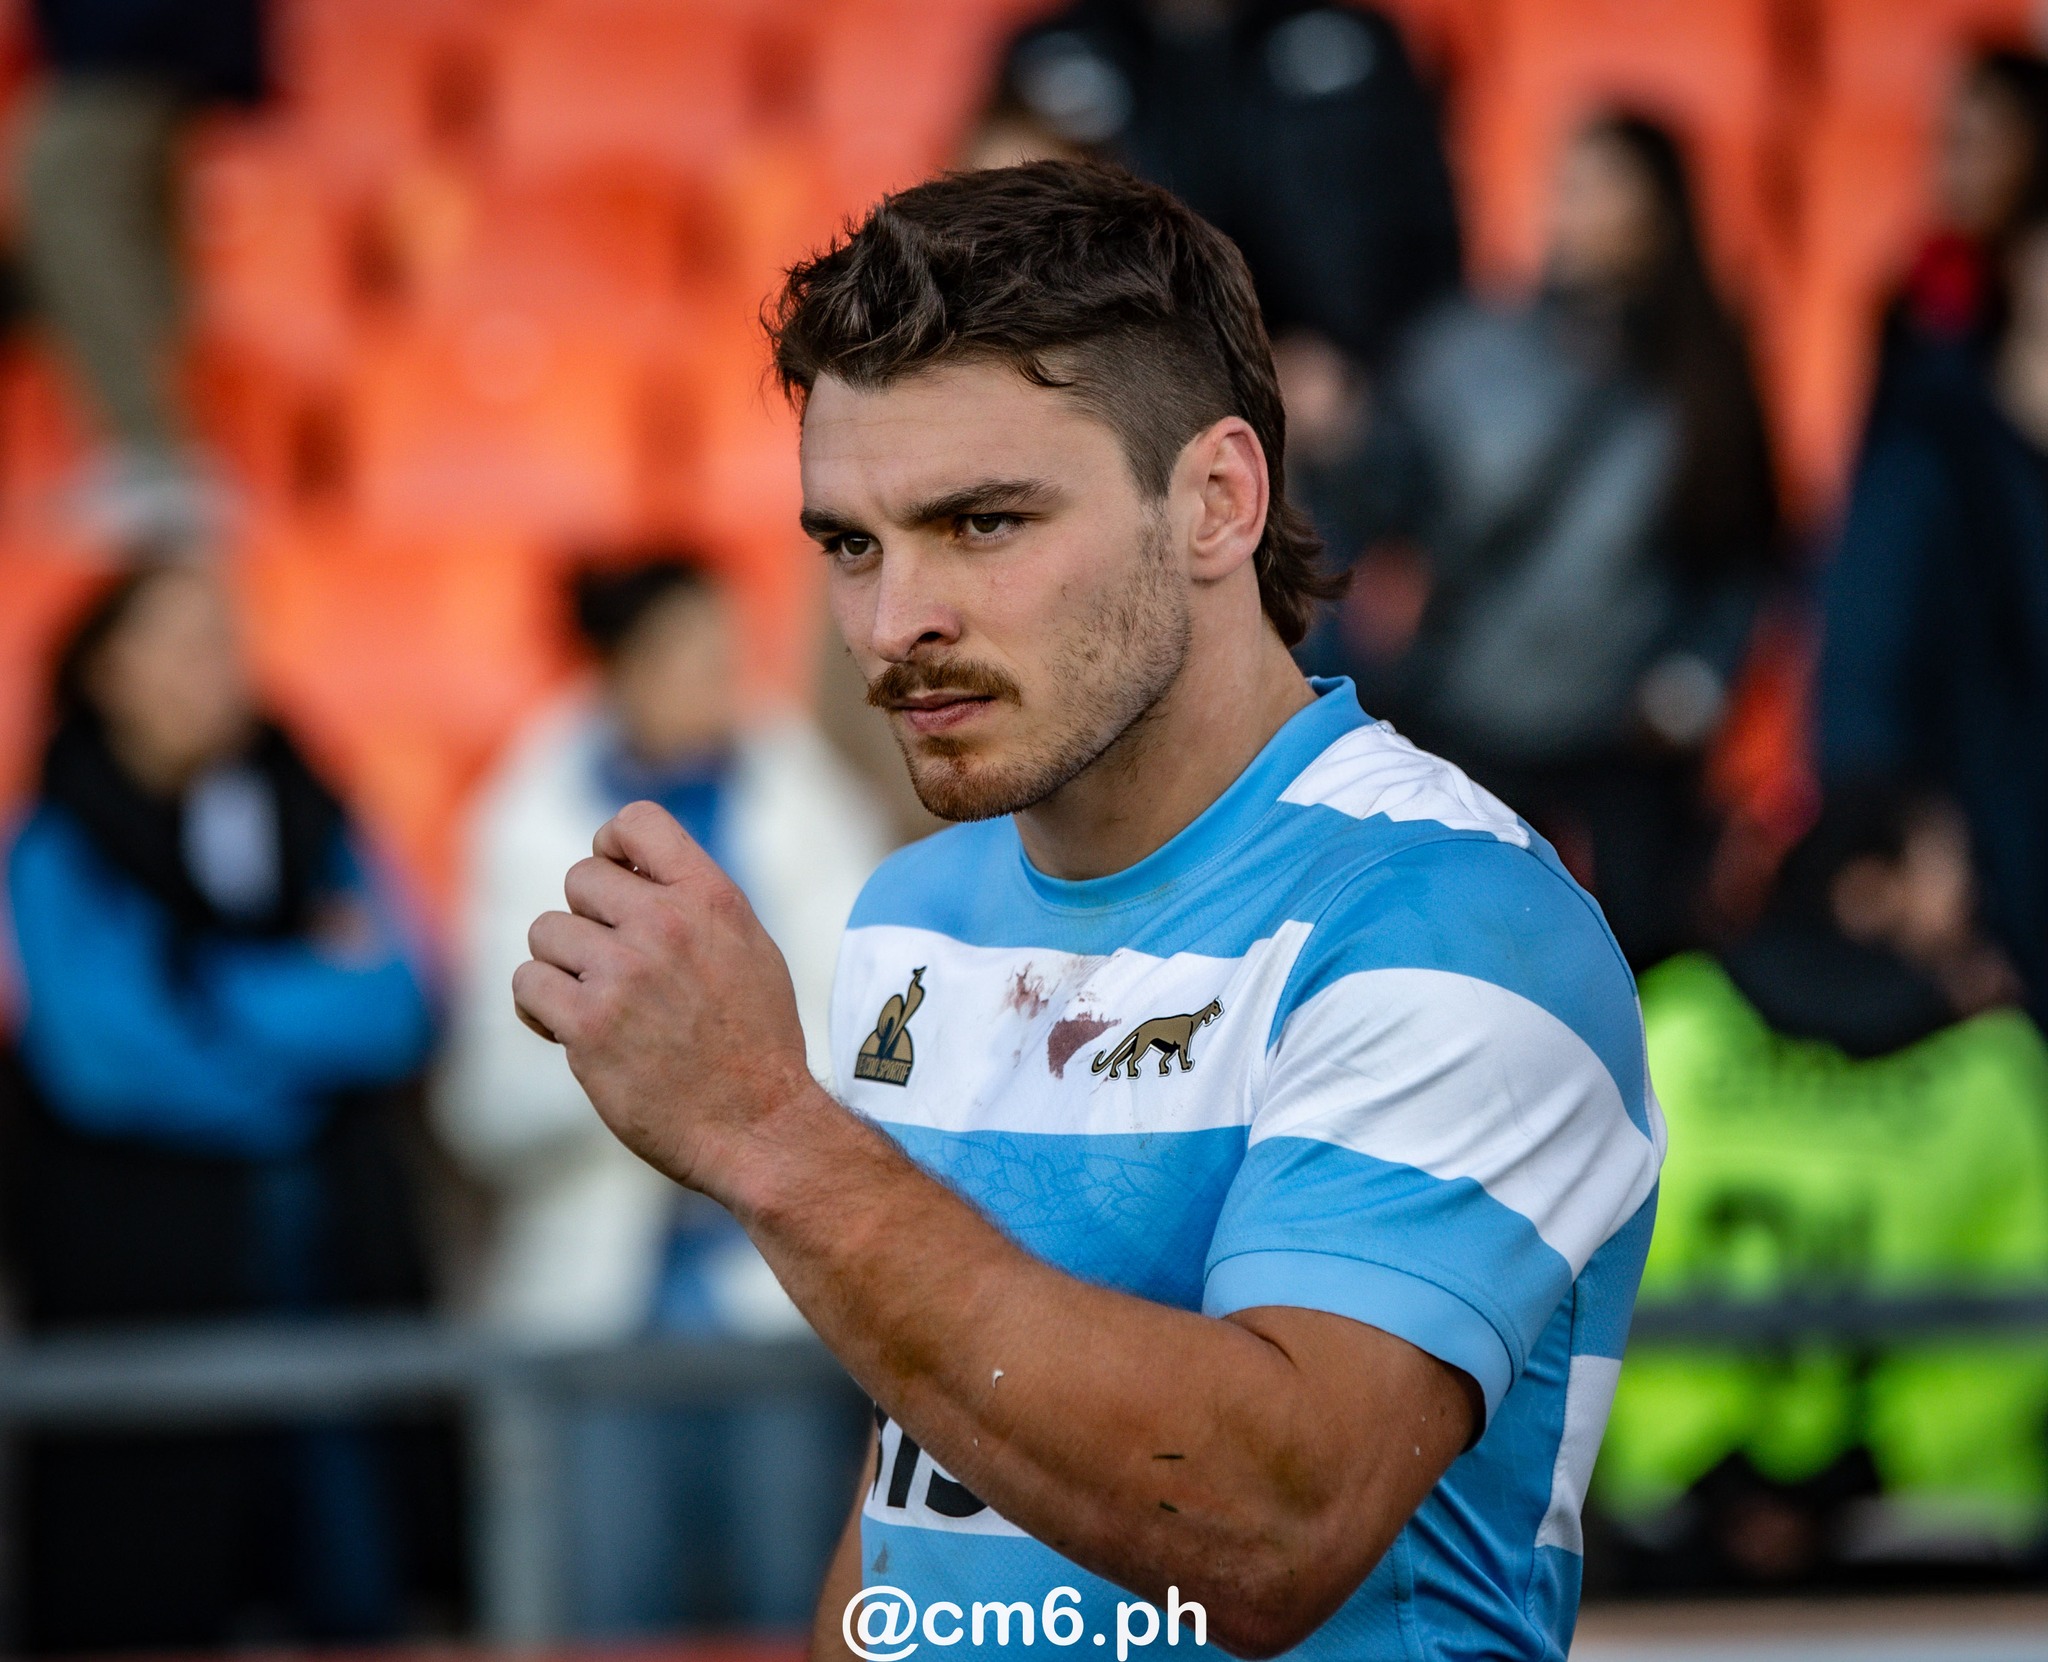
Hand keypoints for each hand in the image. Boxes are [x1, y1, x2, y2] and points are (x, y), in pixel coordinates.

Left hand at [511, 800, 817, 1197]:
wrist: (759, 1124)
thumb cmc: (756, 1041)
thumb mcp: (749, 946)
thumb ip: (694, 902)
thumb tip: (631, 873)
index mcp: (711, 897)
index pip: (636, 822)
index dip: (611, 846)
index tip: (617, 882)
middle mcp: (667, 924)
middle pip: (579, 880)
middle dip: (587, 922)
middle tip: (613, 968)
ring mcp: (625, 972)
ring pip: (545, 932)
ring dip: (561, 968)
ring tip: (596, 1004)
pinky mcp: (589, 1024)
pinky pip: (528, 984)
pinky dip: (540, 1008)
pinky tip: (569, 1030)